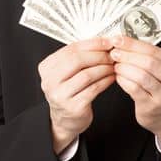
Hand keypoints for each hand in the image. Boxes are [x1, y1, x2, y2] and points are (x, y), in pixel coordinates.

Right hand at [39, 38, 116, 153]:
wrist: (66, 119)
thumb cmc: (70, 91)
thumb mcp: (68, 72)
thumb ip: (80, 56)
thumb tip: (103, 41)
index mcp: (47, 67)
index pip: (70, 49)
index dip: (92, 44)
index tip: (108, 41)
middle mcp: (49, 81)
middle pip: (77, 60)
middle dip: (99, 56)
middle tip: (113, 55)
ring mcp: (60, 95)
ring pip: (87, 75)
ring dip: (104, 68)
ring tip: (114, 66)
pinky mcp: (73, 107)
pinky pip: (93, 89)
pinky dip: (105, 81)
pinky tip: (112, 78)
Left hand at [108, 36, 160, 147]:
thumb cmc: (160, 88)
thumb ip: (148, 56)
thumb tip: (124, 41)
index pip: (154, 50)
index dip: (133, 44)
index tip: (118, 39)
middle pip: (148, 62)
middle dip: (127, 55)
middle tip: (114, 53)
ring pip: (141, 75)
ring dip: (124, 68)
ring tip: (115, 65)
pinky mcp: (152, 105)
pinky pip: (134, 89)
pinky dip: (123, 81)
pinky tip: (118, 77)